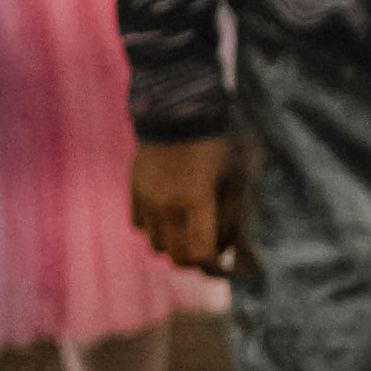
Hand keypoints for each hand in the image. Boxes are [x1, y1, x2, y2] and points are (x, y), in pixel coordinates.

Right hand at [129, 136, 244, 273]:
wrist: (177, 110)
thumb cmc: (217, 144)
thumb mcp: (236, 178)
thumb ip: (235, 217)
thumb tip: (236, 253)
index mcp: (196, 201)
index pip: (199, 254)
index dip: (213, 261)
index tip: (222, 256)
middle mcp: (167, 204)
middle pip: (176, 257)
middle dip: (194, 258)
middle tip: (206, 247)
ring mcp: (146, 198)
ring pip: (156, 245)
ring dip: (173, 244)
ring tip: (187, 230)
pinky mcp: (134, 189)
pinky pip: (139, 225)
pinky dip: (154, 228)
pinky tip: (168, 214)